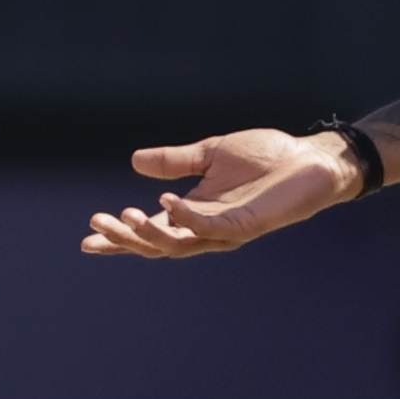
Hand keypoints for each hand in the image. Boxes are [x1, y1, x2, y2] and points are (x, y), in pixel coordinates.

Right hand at [82, 130, 354, 259]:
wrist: (311, 159)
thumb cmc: (267, 158)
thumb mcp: (211, 153)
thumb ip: (176, 161)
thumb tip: (135, 162)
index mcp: (195, 212)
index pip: (151, 229)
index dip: (121, 237)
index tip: (88, 238)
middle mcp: (208, 227)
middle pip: (158, 244)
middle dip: (125, 238)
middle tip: (98, 225)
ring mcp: (228, 229)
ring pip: (180, 244)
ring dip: (149, 232)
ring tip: (124, 215)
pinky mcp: (248, 224)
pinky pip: (211, 227)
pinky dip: (187, 217)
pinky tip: (168, 201)